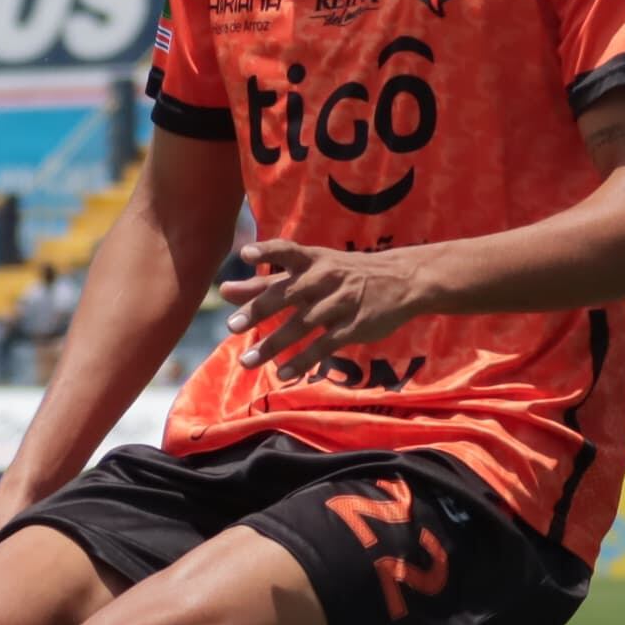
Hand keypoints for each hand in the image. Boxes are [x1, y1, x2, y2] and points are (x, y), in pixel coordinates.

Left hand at [219, 238, 441, 375]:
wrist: (401, 280)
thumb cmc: (342, 275)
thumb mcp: (309, 272)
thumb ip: (266, 283)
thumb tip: (223, 291)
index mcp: (312, 261)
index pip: (288, 252)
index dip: (268, 252)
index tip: (246, 255)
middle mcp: (324, 279)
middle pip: (288, 293)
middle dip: (259, 309)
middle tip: (231, 325)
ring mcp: (340, 303)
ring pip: (302, 325)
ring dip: (273, 344)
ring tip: (247, 362)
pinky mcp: (354, 326)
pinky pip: (324, 345)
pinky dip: (302, 360)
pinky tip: (282, 373)